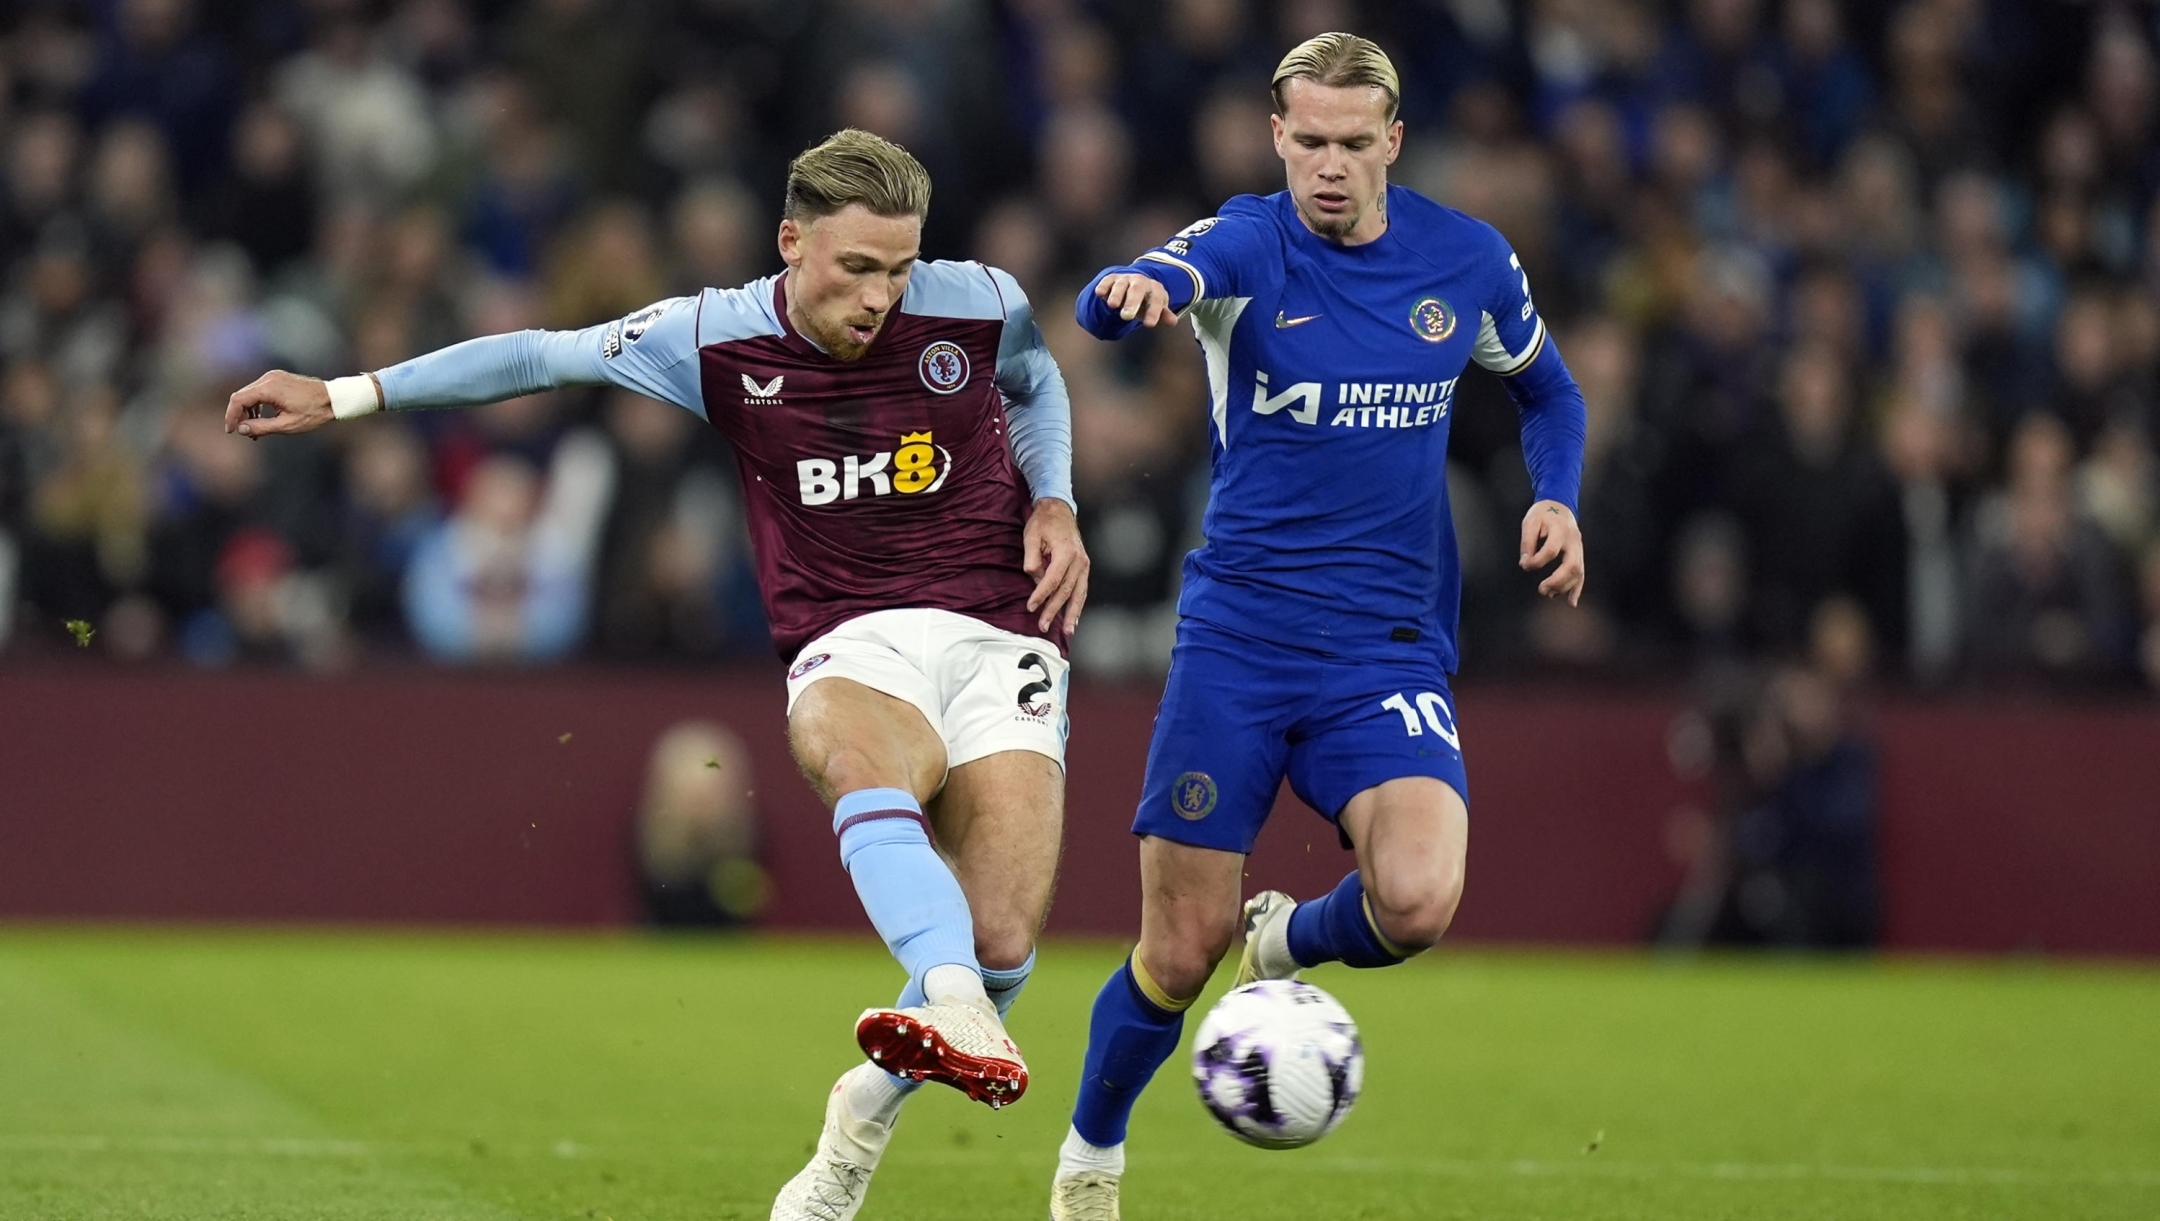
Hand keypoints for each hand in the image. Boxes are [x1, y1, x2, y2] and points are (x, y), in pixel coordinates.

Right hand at [224, 370, 342, 438]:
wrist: (334, 399)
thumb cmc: (314, 413)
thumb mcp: (287, 425)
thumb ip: (261, 427)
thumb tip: (241, 429)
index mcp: (269, 388)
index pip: (238, 400)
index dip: (231, 416)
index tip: (231, 431)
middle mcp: (269, 378)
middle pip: (242, 395)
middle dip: (238, 414)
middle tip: (242, 432)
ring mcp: (274, 376)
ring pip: (250, 393)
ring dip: (247, 410)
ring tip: (253, 430)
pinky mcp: (278, 378)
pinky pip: (260, 390)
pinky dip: (257, 404)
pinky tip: (260, 418)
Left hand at [1023, 497, 1089, 634]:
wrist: (1059, 509)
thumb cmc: (1043, 522)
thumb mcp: (1031, 536)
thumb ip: (1032, 558)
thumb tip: (1034, 577)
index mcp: (1066, 551)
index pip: (1053, 579)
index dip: (1041, 594)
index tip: (1031, 607)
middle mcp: (1079, 560)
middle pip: (1066, 590)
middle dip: (1054, 610)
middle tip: (1043, 625)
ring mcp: (1084, 564)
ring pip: (1079, 594)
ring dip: (1072, 613)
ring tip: (1068, 631)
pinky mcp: (1083, 567)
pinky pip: (1082, 590)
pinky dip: (1078, 604)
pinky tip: (1074, 618)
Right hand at [1095, 273, 1179, 327]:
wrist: (1134, 284)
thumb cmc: (1146, 301)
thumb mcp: (1155, 308)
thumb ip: (1163, 315)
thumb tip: (1173, 321)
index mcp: (1154, 289)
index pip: (1155, 299)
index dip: (1153, 311)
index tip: (1149, 324)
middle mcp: (1140, 282)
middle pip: (1137, 289)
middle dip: (1132, 302)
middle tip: (1127, 316)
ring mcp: (1125, 280)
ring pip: (1121, 285)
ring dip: (1116, 294)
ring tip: (1113, 306)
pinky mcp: (1112, 279)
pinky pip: (1107, 281)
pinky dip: (1104, 287)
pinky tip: (1100, 293)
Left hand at [1519, 500, 1585, 605]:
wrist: (1559, 505)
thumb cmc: (1542, 513)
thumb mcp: (1530, 522)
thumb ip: (1527, 542)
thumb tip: (1525, 562)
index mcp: (1560, 530)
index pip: (1551, 551)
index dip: (1537, 561)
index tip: (1525, 564)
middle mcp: (1573, 541)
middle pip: (1571, 565)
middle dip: (1557, 580)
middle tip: (1542, 589)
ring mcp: (1579, 548)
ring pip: (1578, 572)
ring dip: (1564, 586)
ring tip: (1548, 594)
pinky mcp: (1579, 555)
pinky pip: (1581, 574)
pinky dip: (1577, 589)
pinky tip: (1571, 602)